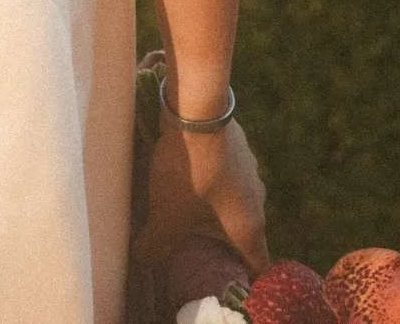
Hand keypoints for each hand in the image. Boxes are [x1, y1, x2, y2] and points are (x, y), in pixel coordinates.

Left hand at [133, 117, 268, 281]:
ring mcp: (249, 170)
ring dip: (216, 210)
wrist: (196, 109)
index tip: (237, 290)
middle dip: (224, 246)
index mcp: (249, 227)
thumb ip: (154, 245)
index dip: (248, 282)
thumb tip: (141, 261)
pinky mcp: (236, 147)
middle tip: (202, 255)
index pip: (258, 267)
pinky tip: (188, 177)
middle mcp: (257, 200)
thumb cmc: (189, 170)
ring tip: (190, 215)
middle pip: (244, 234)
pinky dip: (211, 182)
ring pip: (235, 201)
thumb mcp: (166, 215)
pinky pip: (225, 175)